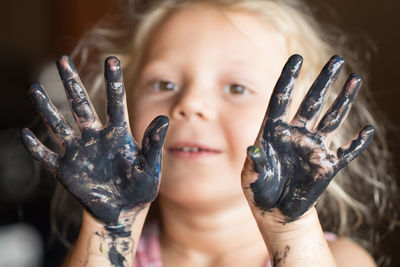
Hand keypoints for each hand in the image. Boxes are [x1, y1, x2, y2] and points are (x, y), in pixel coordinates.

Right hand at [21, 55, 168, 225]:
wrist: (124, 211)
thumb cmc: (141, 187)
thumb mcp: (149, 166)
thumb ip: (152, 144)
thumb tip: (164, 119)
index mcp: (119, 133)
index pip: (115, 102)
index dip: (114, 81)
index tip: (112, 59)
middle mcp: (96, 137)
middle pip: (81, 105)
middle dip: (71, 83)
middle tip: (61, 59)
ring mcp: (79, 152)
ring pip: (59, 125)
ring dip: (47, 108)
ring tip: (34, 88)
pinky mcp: (66, 170)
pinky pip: (47, 157)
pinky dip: (36, 148)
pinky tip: (26, 135)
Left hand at [241, 55, 373, 221]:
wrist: (275, 210)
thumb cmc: (259, 190)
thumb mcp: (252, 178)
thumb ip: (255, 164)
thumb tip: (252, 149)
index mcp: (274, 132)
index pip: (282, 99)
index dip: (288, 78)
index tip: (296, 57)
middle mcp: (296, 134)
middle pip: (312, 102)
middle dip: (324, 81)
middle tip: (337, 59)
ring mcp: (313, 148)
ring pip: (331, 119)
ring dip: (344, 100)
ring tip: (355, 79)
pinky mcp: (326, 166)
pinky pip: (346, 153)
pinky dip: (357, 144)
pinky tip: (367, 132)